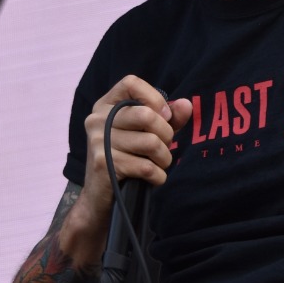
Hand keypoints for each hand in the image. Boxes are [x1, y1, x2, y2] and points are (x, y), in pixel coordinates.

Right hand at [66, 75, 191, 264]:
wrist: (99, 200)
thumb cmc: (126, 161)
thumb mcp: (147, 134)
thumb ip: (168, 118)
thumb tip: (186, 105)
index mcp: (105, 105)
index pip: (131, 83)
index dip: (154, 98)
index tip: (165, 116)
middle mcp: (97, 119)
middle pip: (146, 116)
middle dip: (166, 135)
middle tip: (164, 148)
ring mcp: (97, 141)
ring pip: (150, 143)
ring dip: (164, 159)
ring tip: (159, 165)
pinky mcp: (103, 164)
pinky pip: (146, 167)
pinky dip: (158, 176)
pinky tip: (153, 179)